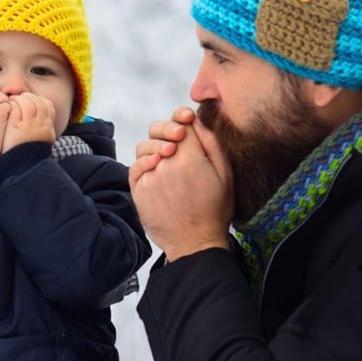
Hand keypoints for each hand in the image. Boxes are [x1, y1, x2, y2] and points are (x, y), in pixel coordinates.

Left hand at [3, 93, 56, 150]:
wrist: (23, 167)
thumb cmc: (30, 155)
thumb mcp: (42, 142)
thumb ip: (42, 129)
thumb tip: (43, 120)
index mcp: (47, 128)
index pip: (48, 106)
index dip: (40, 100)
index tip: (33, 100)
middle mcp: (40, 125)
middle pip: (39, 102)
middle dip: (30, 97)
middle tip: (22, 97)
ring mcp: (29, 126)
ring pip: (28, 103)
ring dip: (21, 99)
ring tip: (14, 100)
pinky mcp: (16, 127)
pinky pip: (17, 109)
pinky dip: (13, 104)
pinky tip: (8, 105)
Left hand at [129, 107, 232, 260]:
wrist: (195, 243)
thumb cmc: (214, 210)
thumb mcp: (225, 175)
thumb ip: (211, 143)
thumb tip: (196, 121)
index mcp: (190, 157)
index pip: (181, 122)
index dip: (183, 117)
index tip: (187, 119)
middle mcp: (166, 164)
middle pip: (159, 132)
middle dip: (168, 128)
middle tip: (177, 136)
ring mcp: (150, 178)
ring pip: (145, 148)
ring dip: (155, 146)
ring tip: (168, 155)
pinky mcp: (139, 191)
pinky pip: (135, 167)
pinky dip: (143, 162)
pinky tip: (155, 166)